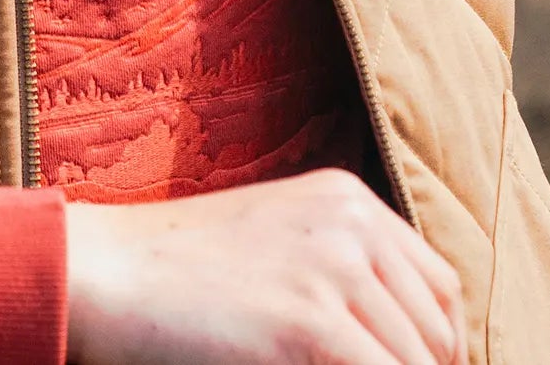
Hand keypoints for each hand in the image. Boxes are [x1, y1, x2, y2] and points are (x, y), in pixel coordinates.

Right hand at [64, 170, 466, 364]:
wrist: (108, 272)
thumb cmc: (180, 271)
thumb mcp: (278, 243)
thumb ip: (340, 272)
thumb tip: (399, 343)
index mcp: (348, 200)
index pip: (440, 286)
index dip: (442, 347)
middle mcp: (353, 223)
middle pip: (435, 332)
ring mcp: (333, 269)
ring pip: (415, 362)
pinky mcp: (308, 323)